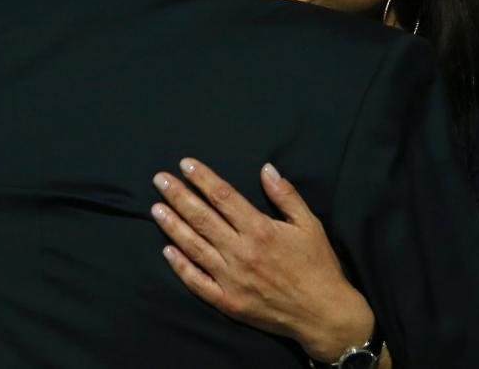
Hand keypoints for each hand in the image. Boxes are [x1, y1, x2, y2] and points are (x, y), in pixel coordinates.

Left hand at [151, 158, 374, 362]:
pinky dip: (180, 266)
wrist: (323, 314)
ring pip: (194, 247)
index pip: (223, 197)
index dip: (202, 178)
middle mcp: (242, 252)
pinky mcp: (228, 301)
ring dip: (172, 225)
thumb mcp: (309, 224)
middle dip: (178, 195)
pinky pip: (197, 282)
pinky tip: (166, 250)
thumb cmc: (318, 265)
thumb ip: (286, 195)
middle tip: (159, 179)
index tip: (185, 165)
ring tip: (155, 208)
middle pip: (202, 218)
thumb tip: (266, 169)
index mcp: (261, 230)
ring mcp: (232, 278)